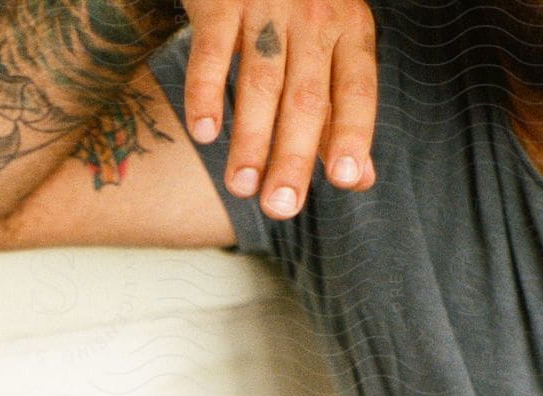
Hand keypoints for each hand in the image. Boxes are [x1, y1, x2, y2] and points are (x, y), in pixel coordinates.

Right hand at [182, 0, 378, 219]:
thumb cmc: (300, 7)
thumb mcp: (336, 45)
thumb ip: (342, 112)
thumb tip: (361, 178)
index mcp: (349, 32)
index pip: (356, 89)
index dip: (352, 133)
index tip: (343, 178)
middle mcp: (314, 19)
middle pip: (306, 98)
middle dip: (293, 156)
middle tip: (280, 206)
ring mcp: (268, 8)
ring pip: (262, 82)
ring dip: (250, 139)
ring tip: (241, 186)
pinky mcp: (222, 1)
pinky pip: (212, 52)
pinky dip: (206, 93)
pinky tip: (204, 132)